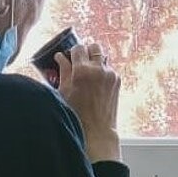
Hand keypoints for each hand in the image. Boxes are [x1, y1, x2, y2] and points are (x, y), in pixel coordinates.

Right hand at [55, 43, 121, 162]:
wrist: (96, 130)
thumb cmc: (76, 113)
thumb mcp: (63, 90)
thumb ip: (63, 70)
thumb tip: (60, 56)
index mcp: (82, 70)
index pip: (78, 47)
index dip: (72, 52)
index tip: (69, 57)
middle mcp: (98, 69)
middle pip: (94, 46)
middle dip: (86, 51)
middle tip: (79, 61)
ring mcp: (110, 74)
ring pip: (102, 57)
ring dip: (94, 61)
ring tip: (87, 75)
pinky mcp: (117, 80)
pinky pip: (108, 68)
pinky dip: (101, 71)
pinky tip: (95, 84)